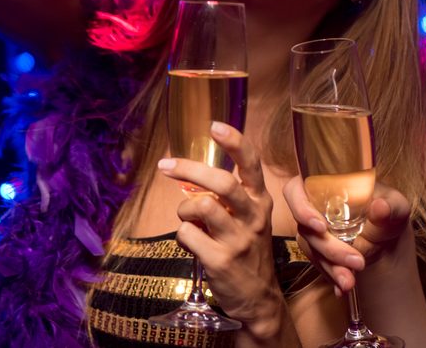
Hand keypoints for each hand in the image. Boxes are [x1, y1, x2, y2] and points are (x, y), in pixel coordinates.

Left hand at [157, 122, 289, 339]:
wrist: (258, 299)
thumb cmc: (247, 251)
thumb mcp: (250, 219)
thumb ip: (228, 197)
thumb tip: (190, 176)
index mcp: (260, 201)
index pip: (252, 163)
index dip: (234, 142)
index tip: (215, 125)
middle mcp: (253, 216)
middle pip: (221, 182)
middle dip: (188, 169)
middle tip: (165, 166)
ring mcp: (238, 239)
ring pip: (200, 206)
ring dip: (184, 209)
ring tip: (188, 219)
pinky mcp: (221, 260)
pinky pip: (187, 235)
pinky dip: (182, 236)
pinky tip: (192, 243)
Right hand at [283, 177, 411, 293]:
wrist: (388, 238)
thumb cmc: (389, 211)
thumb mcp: (396, 206)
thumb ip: (390, 206)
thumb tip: (379, 207)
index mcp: (326, 186)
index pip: (296, 189)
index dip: (300, 207)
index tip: (320, 227)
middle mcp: (314, 207)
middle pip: (306, 228)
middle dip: (329, 249)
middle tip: (357, 261)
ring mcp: (314, 232)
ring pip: (311, 250)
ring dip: (330, 267)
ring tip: (350, 281)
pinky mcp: (319, 252)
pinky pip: (319, 265)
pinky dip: (332, 277)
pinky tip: (343, 288)